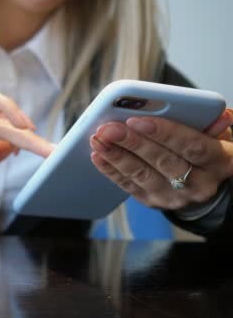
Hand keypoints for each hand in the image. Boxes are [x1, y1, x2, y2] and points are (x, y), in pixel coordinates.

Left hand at [90, 109, 232, 210]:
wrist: (203, 181)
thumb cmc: (205, 147)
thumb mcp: (217, 133)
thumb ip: (210, 123)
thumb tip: (218, 116)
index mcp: (220, 160)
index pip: (191, 145)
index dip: (163, 133)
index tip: (135, 120)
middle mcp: (200, 183)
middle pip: (162, 161)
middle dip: (131, 143)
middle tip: (108, 128)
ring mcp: (175, 196)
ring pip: (142, 175)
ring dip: (116, 156)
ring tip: (97, 139)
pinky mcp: (154, 201)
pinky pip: (129, 185)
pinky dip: (111, 169)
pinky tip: (98, 155)